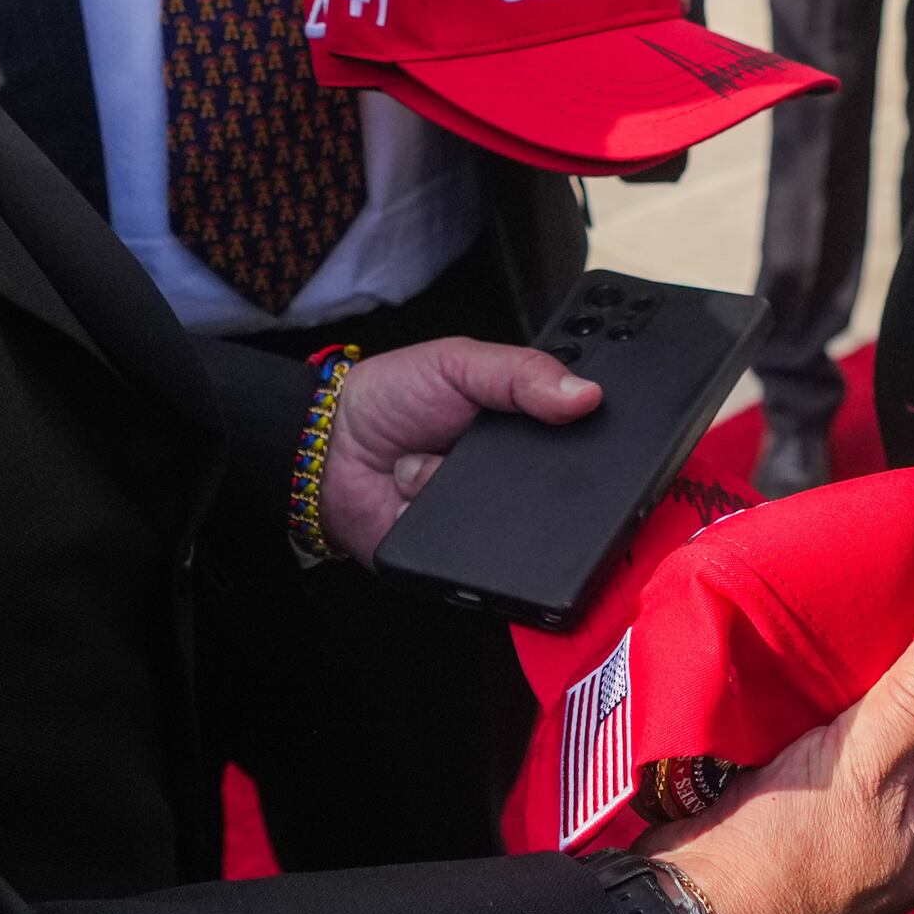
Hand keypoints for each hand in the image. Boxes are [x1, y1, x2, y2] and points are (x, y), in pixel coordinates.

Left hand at [319, 338, 594, 561]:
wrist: (327, 450)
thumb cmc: (390, 397)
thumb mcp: (459, 362)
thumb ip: (522, 371)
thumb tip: (586, 393)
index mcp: (521, 423)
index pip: (574, 431)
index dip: (580, 428)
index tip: (566, 416)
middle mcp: (511, 474)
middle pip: (553, 483)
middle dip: (517, 464)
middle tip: (472, 439)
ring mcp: (487, 515)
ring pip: (511, 516)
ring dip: (467, 488)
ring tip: (432, 461)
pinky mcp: (460, 552)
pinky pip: (472, 546)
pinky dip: (440, 518)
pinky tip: (417, 497)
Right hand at [642, 619, 913, 913]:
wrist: (683, 904)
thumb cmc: (783, 854)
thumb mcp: (861, 768)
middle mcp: (904, 836)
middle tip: (913, 613)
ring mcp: (850, 827)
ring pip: (876, 744)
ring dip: (868, 697)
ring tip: (866, 627)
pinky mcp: (800, 812)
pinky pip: (829, 751)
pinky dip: (827, 715)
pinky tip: (817, 671)